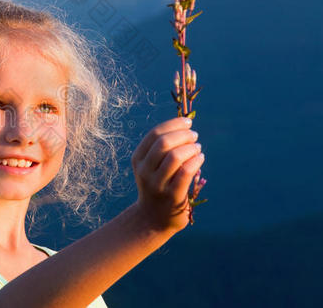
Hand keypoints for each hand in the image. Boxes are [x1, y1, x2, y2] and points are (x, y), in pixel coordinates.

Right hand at [130, 117, 204, 232]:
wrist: (153, 218)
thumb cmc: (157, 186)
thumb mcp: (152, 166)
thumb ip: (163, 148)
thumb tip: (185, 126)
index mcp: (138, 159)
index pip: (154, 134)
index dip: (173, 124)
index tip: (188, 122)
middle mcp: (145, 171)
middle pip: (163, 143)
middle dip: (183, 135)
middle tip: (194, 135)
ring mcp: (157, 184)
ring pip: (175, 157)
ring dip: (190, 148)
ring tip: (197, 148)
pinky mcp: (172, 196)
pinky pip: (185, 173)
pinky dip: (196, 161)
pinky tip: (200, 158)